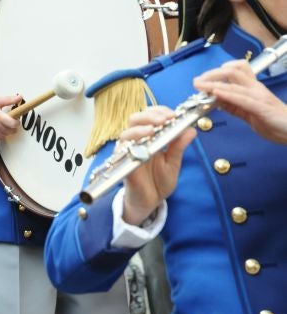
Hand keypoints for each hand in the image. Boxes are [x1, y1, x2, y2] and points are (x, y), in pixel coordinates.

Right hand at [0, 95, 21, 141]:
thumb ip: (8, 100)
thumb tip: (19, 97)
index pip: (14, 124)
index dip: (17, 121)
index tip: (15, 118)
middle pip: (13, 130)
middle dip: (13, 125)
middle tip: (8, 120)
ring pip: (7, 134)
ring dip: (7, 130)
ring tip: (1, 123)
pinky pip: (1, 138)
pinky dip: (1, 133)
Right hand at [121, 106, 195, 225]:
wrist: (150, 202)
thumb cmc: (159, 182)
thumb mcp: (174, 163)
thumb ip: (179, 146)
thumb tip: (191, 129)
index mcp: (150, 138)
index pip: (150, 117)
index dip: (160, 111)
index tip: (173, 114)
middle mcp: (137, 141)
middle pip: (135, 119)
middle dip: (150, 115)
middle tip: (165, 119)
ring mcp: (128, 151)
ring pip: (127, 131)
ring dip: (140, 127)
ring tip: (154, 128)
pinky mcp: (124, 162)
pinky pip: (122, 149)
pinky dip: (132, 143)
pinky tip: (144, 142)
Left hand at [194, 60, 286, 143]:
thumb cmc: (274, 121)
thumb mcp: (248, 112)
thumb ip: (233, 106)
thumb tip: (215, 100)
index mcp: (253, 88)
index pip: (236, 70)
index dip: (218, 70)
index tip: (204, 78)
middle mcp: (255, 88)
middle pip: (232, 71)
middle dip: (211, 74)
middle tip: (197, 82)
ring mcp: (259, 96)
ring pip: (234, 83)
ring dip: (213, 83)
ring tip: (199, 85)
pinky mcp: (261, 107)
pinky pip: (242, 98)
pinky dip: (227, 94)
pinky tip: (216, 93)